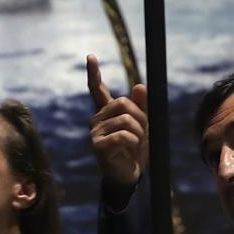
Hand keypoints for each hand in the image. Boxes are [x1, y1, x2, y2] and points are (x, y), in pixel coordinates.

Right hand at [86, 54, 147, 206]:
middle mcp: (96, 120)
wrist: (129, 177)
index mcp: (106, 114)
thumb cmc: (134, 152)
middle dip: (140, 118)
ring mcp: (95, 132)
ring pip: (126, 119)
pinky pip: (124, 135)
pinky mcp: (97, 145)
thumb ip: (142, 108)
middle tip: (141, 134)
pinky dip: (134, 142)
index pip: (97, 90)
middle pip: (123, 103)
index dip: (94, 73)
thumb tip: (140, 85)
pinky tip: (129, 151)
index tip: (90, 56)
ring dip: (139, 133)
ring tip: (135, 145)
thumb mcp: (143, 127)